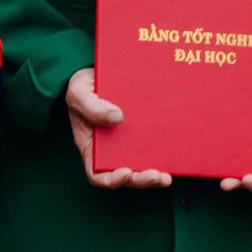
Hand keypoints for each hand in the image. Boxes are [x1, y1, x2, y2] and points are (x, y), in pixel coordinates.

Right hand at [65, 68, 170, 188]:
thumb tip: (118, 118)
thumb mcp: (79, 93)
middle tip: (156, 176)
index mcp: (91, 146)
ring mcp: (127, 143)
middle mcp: (109, 150)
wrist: (99, 71)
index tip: (126, 172)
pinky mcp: (141, 133)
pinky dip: (161, 157)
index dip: (112, 179)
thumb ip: (92, 107)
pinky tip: (172, 154)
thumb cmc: (83, 86)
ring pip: (140, 166)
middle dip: (140, 180)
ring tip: (165, 177)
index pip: (97, 174)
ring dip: (153, 176)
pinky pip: (151, 149)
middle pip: (124, 175)